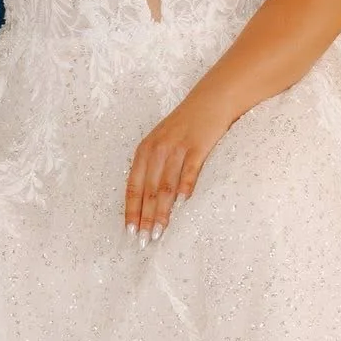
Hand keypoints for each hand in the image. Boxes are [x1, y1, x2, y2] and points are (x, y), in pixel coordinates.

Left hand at [124, 92, 229, 240]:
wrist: (211, 100)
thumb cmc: (185, 125)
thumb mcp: (162, 141)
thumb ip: (153, 167)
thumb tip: (146, 201)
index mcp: (145, 150)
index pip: (133, 185)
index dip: (131, 209)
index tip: (130, 231)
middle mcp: (157, 149)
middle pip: (148, 190)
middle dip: (145, 217)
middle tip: (144, 240)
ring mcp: (177, 147)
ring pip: (166, 186)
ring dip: (163, 211)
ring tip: (160, 231)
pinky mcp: (198, 145)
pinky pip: (189, 170)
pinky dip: (185, 188)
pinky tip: (182, 205)